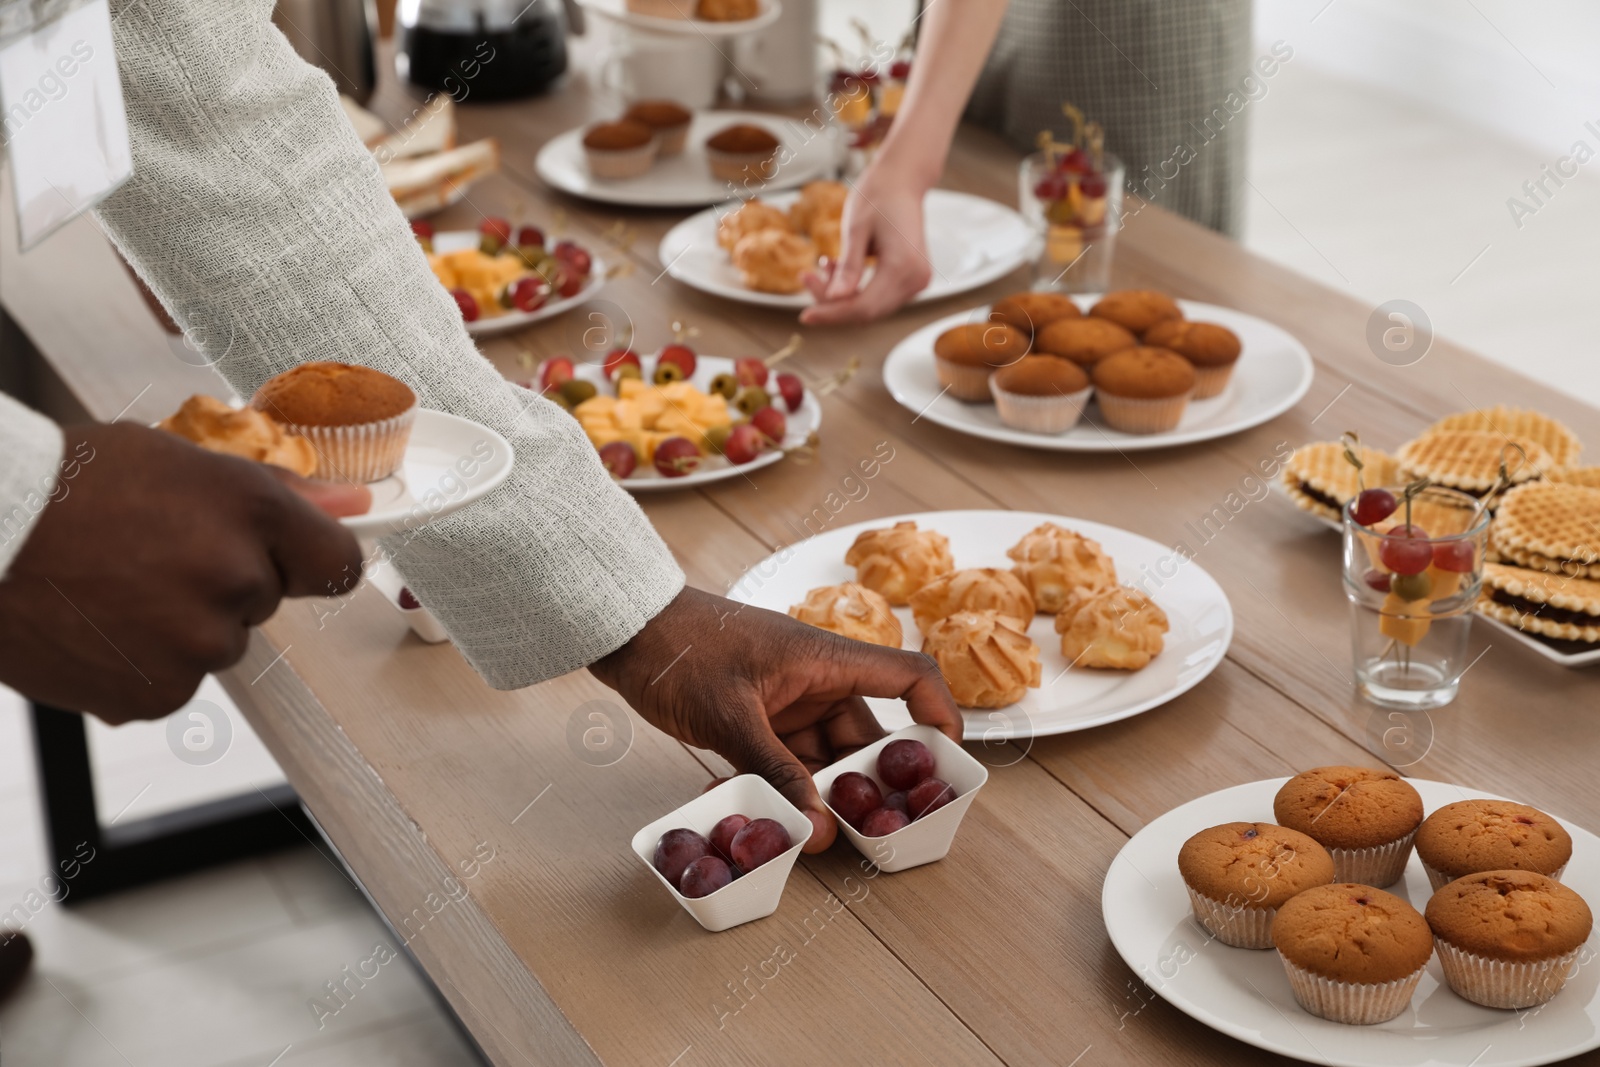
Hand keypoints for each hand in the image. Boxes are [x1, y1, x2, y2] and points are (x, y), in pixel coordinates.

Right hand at [0, 423, 364, 722]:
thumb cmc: (66, 487)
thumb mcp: (178, 460)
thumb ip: (277, 491)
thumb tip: (356, 505)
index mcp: (250, 511)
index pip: (337, 562)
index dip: (314, 561)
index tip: (297, 561)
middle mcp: (235, 578)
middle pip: (265, 600)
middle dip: (222, 581)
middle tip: (149, 553)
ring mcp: (198, 642)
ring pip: (216, 642)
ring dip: (179, 625)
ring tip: (111, 587)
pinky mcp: (158, 692)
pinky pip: (173, 682)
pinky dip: (141, 663)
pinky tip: (97, 625)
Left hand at [590, 587, 961, 851]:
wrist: (624, 629)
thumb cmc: (680, 650)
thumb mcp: (729, 716)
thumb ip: (774, 772)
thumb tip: (819, 827)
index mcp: (827, 658)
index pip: (909, 676)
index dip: (940, 715)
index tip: (947, 765)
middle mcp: (819, 680)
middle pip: (868, 735)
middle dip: (870, 784)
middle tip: (871, 831)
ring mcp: (789, 702)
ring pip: (826, 758)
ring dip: (822, 796)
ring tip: (817, 838)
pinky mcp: (760, 721)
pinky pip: (788, 762)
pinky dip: (784, 789)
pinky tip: (770, 818)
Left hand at [800, 163, 936, 325]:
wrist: (902, 181)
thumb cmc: (878, 196)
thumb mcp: (856, 229)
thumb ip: (848, 267)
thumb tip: (833, 299)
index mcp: (904, 266)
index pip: (863, 307)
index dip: (831, 314)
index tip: (803, 315)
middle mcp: (916, 279)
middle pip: (867, 311)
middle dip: (832, 303)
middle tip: (806, 278)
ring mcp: (917, 282)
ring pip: (870, 307)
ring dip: (842, 295)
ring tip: (825, 263)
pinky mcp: (911, 280)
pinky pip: (878, 297)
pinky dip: (854, 289)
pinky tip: (838, 268)